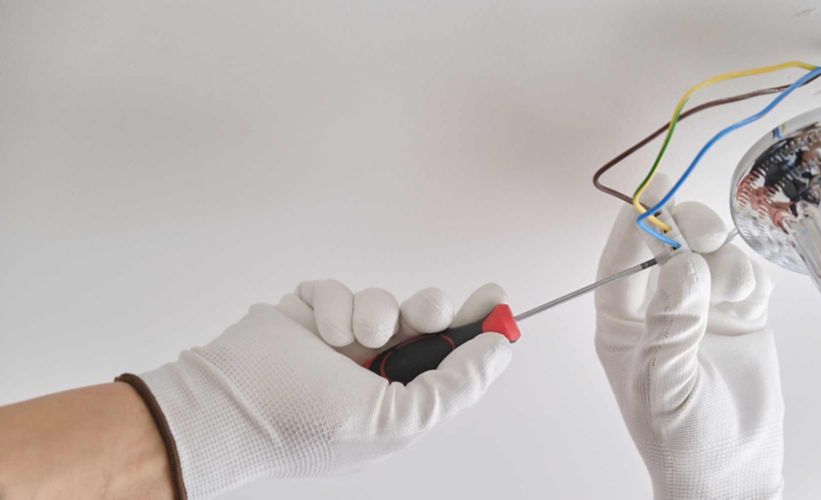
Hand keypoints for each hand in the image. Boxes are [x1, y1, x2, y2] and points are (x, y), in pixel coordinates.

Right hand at [132, 281, 512, 497]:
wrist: (231, 405)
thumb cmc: (309, 426)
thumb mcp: (399, 420)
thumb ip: (455, 386)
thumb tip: (499, 350)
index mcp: (399, 398)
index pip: (450, 356)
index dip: (476, 327)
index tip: (496, 300)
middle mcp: (373, 368)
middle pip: (423, 318)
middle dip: (431, 310)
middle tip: (426, 315)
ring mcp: (339, 339)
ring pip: (382, 300)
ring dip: (375, 314)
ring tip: (354, 340)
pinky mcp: (309, 312)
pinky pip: (339, 289)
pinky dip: (334, 306)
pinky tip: (321, 333)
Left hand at [595, 190, 782, 498]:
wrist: (732, 471)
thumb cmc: (681, 439)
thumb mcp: (666, 384)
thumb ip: (670, 324)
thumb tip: (679, 266)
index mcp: (624, 322)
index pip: (621, 259)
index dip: (636, 220)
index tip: (657, 188)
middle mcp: (660, 306)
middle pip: (668, 242)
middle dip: (688, 229)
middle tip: (707, 238)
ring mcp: (701, 307)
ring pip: (710, 251)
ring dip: (725, 259)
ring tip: (735, 295)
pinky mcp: (740, 313)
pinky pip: (744, 271)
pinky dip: (750, 275)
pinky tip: (751, 303)